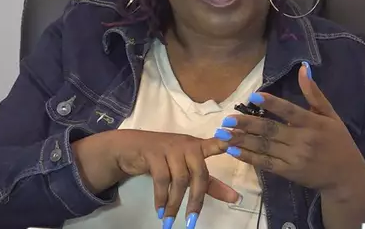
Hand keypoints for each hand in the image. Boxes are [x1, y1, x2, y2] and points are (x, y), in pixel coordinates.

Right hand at [113, 130, 239, 227]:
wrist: (129, 147)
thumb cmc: (163, 158)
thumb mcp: (186, 168)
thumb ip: (209, 183)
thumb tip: (235, 198)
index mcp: (197, 147)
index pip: (214, 144)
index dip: (224, 144)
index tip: (231, 145)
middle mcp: (186, 145)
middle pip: (199, 173)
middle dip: (196, 200)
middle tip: (192, 221)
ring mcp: (170, 147)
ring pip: (179, 179)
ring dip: (174, 203)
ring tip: (169, 220)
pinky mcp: (153, 152)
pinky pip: (161, 179)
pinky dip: (161, 198)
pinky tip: (159, 210)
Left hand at [215, 62, 364, 194]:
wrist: (347, 178)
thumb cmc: (339, 142)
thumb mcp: (331, 116)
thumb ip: (314, 93)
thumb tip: (303, 68)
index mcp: (313, 123)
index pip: (290, 111)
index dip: (272, 104)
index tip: (253, 97)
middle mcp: (303, 140)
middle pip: (270, 130)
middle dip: (247, 124)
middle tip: (227, 119)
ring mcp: (294, 158)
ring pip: (264, 147)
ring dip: (242, 140)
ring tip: (222, 134)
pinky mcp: (288, 172)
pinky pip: (265, 163)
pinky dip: (248, 157)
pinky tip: (233, 150)